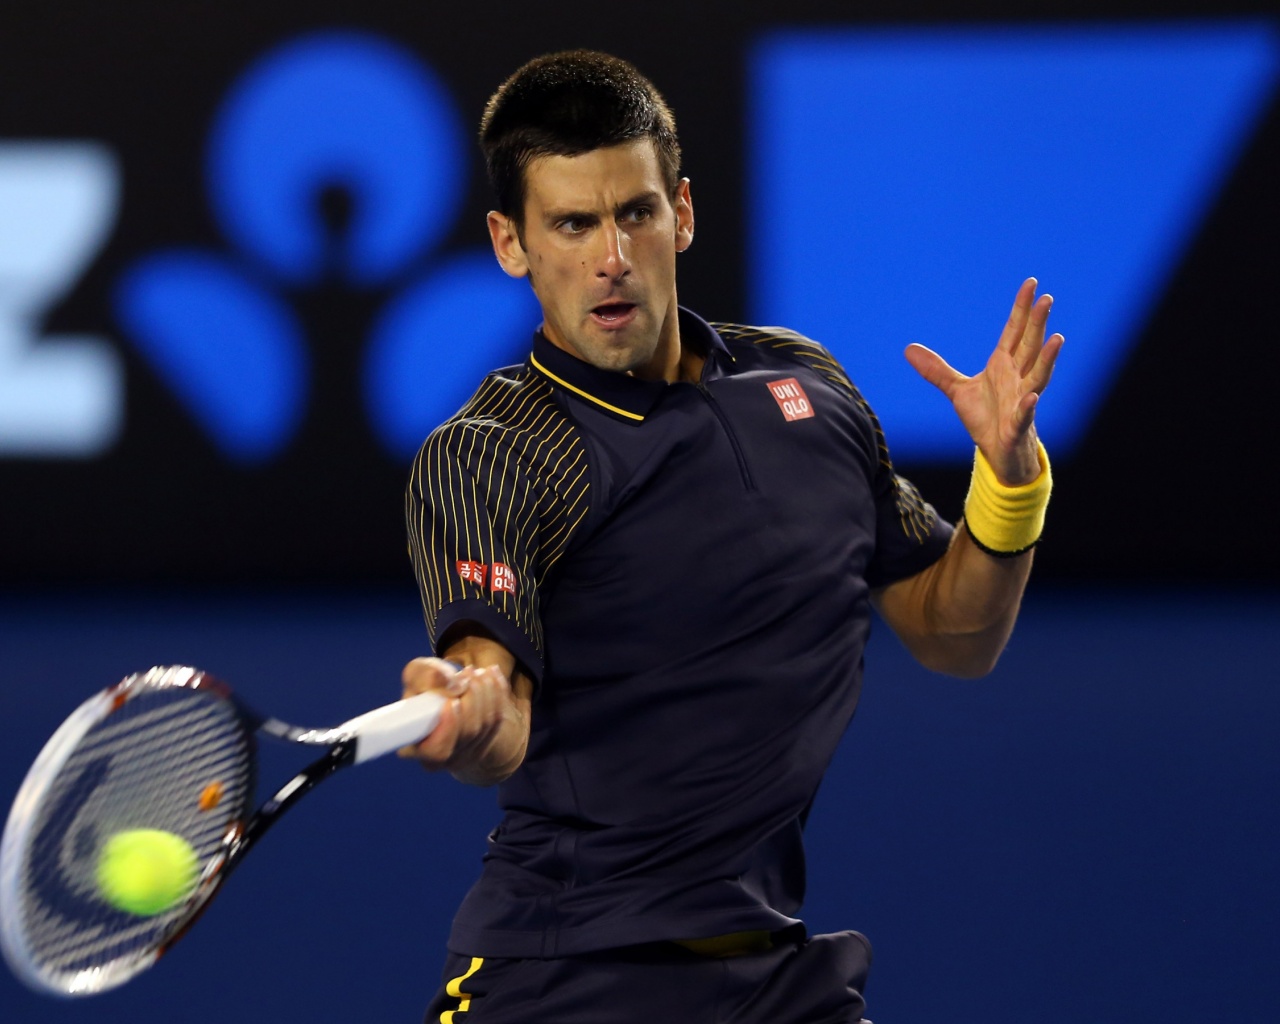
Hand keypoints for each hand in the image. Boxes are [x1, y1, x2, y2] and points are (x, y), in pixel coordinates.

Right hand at [398, 656, 512, 773]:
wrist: (440, 695)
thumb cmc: (421, 687)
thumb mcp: (415, 675)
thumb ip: (426, 676)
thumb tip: (453, 685)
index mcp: (419, 748)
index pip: (437, 751)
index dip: (449, 726)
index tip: (452, 701)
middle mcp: (445, 758)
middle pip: (469, 732)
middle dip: (471, 697)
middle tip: (466, 673)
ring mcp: (468, 752)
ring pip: (486, 724)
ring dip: (485, 691)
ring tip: (475, 671)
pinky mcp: (485, 742)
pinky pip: (498, 718)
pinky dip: (498, 692)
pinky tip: (492, 672)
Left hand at [904, 278, 1062, 484]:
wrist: (996, 450)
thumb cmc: (985, 417)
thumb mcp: (957, 390)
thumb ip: (936, 370)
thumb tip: (908, 349)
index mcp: (1004, 364)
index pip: (1014, 331)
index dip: (1021, 308)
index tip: (1031, 283)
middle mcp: (1017, 377)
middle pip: (1030, 346)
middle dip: (1037, 323)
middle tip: (1047, 299)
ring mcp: (1021, 400)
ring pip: (1038, 375)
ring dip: (1047, 358)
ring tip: (1058, 339)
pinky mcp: (1017, 424)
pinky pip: (1024, 413)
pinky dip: (1028, 406)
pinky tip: (1032, 397)